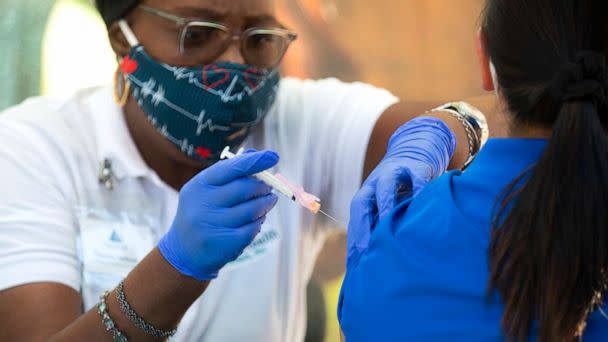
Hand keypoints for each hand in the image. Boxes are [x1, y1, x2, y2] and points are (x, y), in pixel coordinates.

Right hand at [158, 150, 279, 280]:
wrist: (184, 251)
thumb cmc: (202, 212)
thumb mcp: (207, 190)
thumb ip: (230, 173)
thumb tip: (254, 154)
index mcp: (199, 185)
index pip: (231, 168)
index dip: (255, 162)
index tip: (273, 156)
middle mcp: (203, 204)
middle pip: (244, 189)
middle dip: (263, 186)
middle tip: (269, 187)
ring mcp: (212, 225)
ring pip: (252, 210)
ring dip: (266, 204)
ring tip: (269, 201)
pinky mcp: (223, 243)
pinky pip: (252, 229)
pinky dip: (259, 222)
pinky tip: (258, 220)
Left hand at [347, 117, 455, 264]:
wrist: (417, 150)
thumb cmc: (402, 187)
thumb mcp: (390, 202)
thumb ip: (383, 223)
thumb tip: (374, 258)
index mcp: (367, 193)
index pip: (355, 214)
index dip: (355, 234)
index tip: (356, 259)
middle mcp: (376, 182)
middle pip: (363, 201)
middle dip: (363, 224)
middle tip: (366, 249)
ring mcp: (396, 172)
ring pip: (386, 187)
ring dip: (385, 205)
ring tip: (388, 228)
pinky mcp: (417, 168)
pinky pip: (417, 180)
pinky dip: (418, 191)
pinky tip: (420, 206)